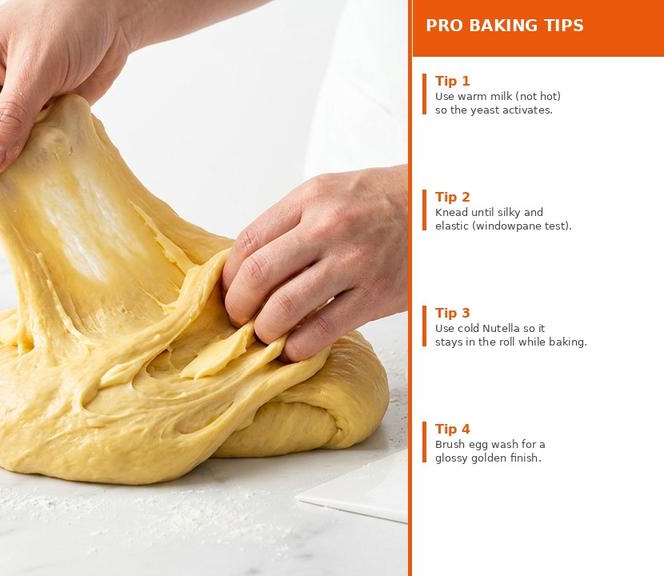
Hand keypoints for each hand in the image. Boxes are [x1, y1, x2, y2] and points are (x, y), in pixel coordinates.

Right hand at [0, 0, 133, 185]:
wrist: (112, 13)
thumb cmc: (67, 18)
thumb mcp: (36, 67)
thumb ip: (12, 116)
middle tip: (23, 196)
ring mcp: (11, 107)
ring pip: (6, 155)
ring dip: (25, 170)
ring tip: (45, 184)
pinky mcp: (41, 117)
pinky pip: (35, 151)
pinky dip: (47, 161)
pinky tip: (61, 169)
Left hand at [222, 165, 408, 360]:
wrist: (437, 209)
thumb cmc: (382, 202)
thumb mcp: (332, 193)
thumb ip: (293, 223)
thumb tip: (249, 266)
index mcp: (312, 198)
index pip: (249, 241)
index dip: (228, 275)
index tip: (227, 291)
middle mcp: (329, 227)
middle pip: (259, 275)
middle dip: (237, 305)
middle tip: (238, 319)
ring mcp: (353, 262)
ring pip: (285, 307)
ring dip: (265, 330)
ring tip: (265, 335)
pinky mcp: (375, 294)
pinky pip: (322, 330)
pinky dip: (299, 348)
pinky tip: (294, 350)